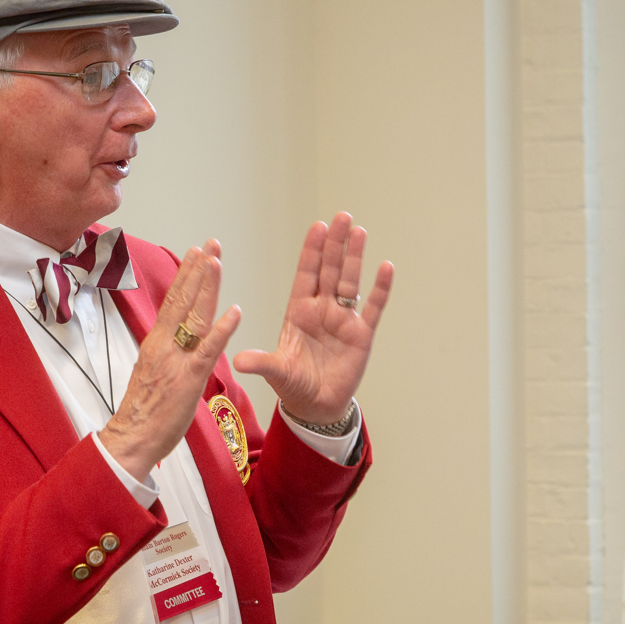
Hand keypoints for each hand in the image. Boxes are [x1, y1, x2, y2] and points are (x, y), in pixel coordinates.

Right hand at [99, 243, 241, 481]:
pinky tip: (235, 311)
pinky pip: (208, 349)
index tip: (197, 252)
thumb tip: (178, 337)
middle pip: (182, 298)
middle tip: (211, 243)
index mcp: (156, 342)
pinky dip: (222, 329)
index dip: (186, 275)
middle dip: (198, 269)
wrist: (131, 438)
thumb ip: (167, 351)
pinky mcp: (188, 378)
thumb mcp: (153, 371)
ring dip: (207, 287)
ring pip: (193, 316)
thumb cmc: (144, 411)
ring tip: (217, 260)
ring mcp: (176, 359)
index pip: (172, 300)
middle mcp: (164, 344)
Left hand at [233, 213, 393, 424]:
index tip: (318, 227)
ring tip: (359, 231)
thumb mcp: (276, 371)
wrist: (316, 406)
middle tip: (342, 217)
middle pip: (330, 270)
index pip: (306, 274)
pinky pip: (373, 308)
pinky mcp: (362, 335)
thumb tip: (239, 360)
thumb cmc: (293, 385)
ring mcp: (343, 320)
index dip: (312, 251)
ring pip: (350, 282)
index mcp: (299, 312)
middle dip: (335, 244)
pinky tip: (385, 267)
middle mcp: (322, 310)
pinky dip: (380, 288)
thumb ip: (261, 363)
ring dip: (355, 257)